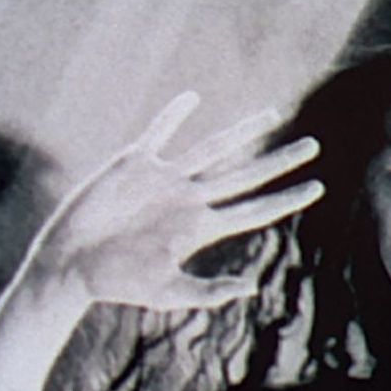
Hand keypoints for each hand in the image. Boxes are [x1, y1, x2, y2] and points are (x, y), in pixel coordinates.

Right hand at [27, 92, 322, 309]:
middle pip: (246, 175)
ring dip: (242, 131)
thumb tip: (252, 289)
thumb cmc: (117, 284)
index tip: (318, 187)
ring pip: (213, 149)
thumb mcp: (167, 292)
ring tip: (273, 113)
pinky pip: (159, 133)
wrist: (71, 264)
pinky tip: (192, 97)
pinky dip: (173, 115)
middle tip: (314, 145)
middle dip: (279, 161)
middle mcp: (190, 199)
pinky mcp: (134, 164)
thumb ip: (209, 291)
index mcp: (202, 228)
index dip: (287, 199)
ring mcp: (165, 179)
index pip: (255, 210)